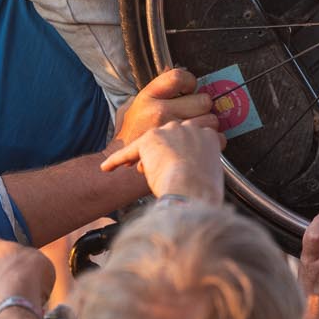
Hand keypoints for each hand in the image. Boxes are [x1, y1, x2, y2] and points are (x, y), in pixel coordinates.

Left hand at [99, 120, 223, 203]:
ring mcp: (170, 130)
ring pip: (151, 142)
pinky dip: (117, 159)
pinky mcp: (152, 137)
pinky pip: (131, 150)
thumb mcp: (210, 172)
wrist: (193, 189)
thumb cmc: (203, 190)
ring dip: (144, 156)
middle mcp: (189, 128)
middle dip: (164, 151)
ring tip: (137, 170)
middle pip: (171, 136)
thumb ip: (199, 164)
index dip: (181, 153)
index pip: (190, 139)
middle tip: (162, 169)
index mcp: (208, 136)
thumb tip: (189, 171)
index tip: (178, 164)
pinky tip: (109, 167)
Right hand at [112, 67, 216, 146]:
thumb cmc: (132, 133)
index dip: (189, 82)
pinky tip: (202, 141)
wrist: (123, 161)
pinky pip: (213, 138)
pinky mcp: (183, 150)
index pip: (178, 77)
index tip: (188, 89)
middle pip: (202, 101)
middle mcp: (159, 112)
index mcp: (147, 97)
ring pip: (210, 120)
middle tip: (194, 112)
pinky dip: (212, 140)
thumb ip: (154, 89)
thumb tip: (171, 68)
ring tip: (196, 128)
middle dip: (201, 106)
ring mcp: (172, 132)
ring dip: (207, 124)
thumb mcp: (134, 105)